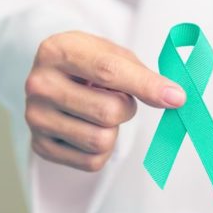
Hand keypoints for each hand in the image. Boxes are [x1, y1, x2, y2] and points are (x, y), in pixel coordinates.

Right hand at [24, 31, 185, 171]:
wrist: (52, 76)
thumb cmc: (87, 62)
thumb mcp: (111, 53)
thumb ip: (141, 73)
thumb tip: (174, 98)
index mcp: (57, 51)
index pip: (109, 71)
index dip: (147, 86)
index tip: (177, 97)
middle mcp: (39, 85)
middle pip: (109, 111)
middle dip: (126, 107)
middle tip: (115, 96)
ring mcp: (35, 118)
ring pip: (101, 140)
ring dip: (113, 130)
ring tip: (98, 110)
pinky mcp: (40, 146)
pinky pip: (92, 161)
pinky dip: (102, 149)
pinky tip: (88, 127)